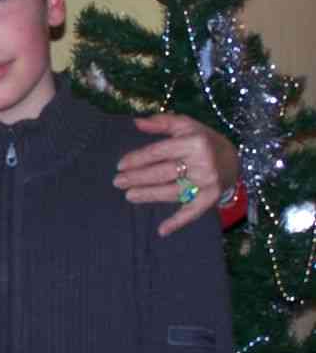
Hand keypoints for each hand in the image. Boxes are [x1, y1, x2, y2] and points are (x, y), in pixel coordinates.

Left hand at [113, 114, 238, 236]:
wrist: (234, 158)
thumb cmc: (202, 140)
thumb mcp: (185, 125)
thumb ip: (161, 122)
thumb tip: (136, 122)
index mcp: (193, 142)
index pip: (159, 152)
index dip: (138, 159)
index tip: (120, 165)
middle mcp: (202, 162)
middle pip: (163, 172)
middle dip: (138, 178)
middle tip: (117, 182)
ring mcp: (207, 182)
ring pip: (173, 191)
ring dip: (149, 195)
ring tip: (129, 196)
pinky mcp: (211, 198)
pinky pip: (193, 212)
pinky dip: (178, 222)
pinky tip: (162, 230)